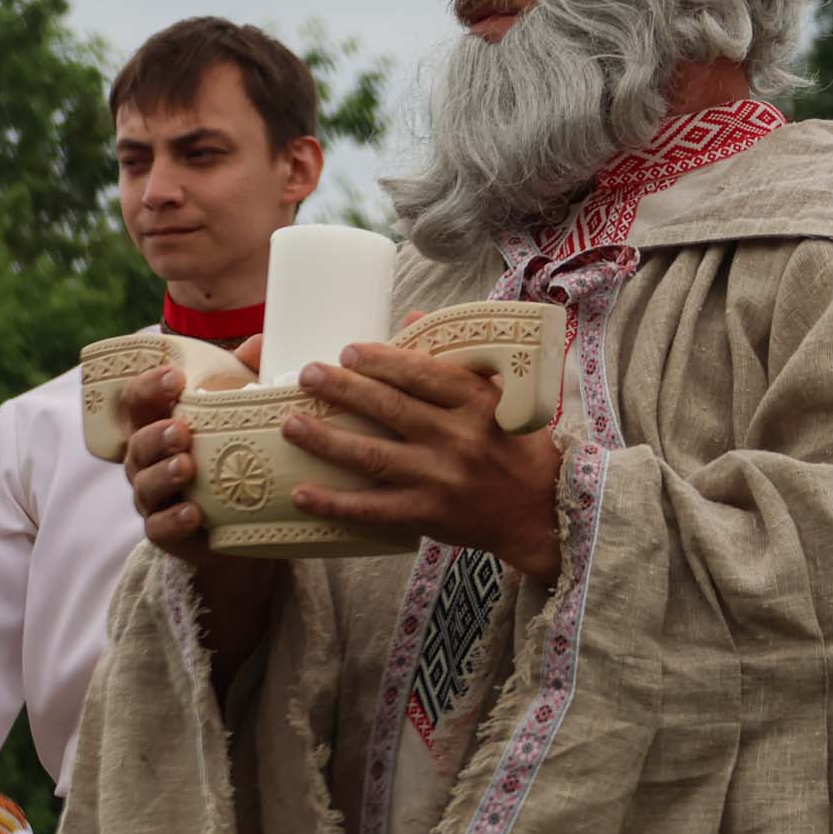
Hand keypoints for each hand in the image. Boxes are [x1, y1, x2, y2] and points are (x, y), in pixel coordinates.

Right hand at [115, 364, 278, 691]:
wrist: (245, 523)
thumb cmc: (234, 453)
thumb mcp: (241, 413)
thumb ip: (247, 376)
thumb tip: (261, 340)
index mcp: (158, 423)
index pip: (139, 400)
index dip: (149, 387)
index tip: (176, 377)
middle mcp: (147, 459)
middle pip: (136, 443)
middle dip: (155, 434)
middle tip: (181, 428)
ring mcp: (154, 498)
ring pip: (144, 485)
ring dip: (163, 474)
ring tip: (186, 466)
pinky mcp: (167, 533)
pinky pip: (160, 528)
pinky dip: (174, 521)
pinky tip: (193, 513)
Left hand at [282, 341, 564, 583]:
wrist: (542, 511)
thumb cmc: (519, 445)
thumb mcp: (502, 394)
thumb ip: (457, 357)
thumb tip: (412, 318)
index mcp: (477, 402)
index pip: (422, 374)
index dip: (382, 361)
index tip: (349, 350)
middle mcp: (457, 438)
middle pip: (389, 409)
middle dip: (343, 390)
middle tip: (308, 374)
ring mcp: (440, 479)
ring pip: (373, 457)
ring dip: (326, 441)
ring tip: (291, 424)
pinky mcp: (428, 515)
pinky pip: (373, 510)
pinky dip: (335, 503)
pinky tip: (302, 493)